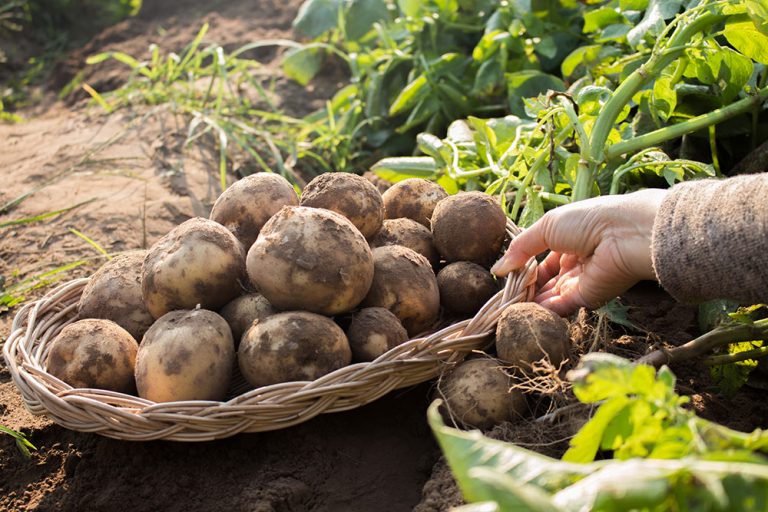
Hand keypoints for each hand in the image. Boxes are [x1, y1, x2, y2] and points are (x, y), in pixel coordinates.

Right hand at [491, 189, 666, 315]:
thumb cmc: (587, 221)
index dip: (521, 268)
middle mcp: (573, 263)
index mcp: (566, 240)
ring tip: (507, 305)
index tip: (504, 276)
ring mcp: (580, 282)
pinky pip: (561, 307)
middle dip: (524, 288)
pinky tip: (522, 310)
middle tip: (503, 295)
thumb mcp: (546, 227)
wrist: (623, 234)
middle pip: (543, 281)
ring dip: (529, 301)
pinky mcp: (587, 298)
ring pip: (549, 296)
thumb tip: (498, 269)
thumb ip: (521, 248)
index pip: (539, 261)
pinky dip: (542, 310)